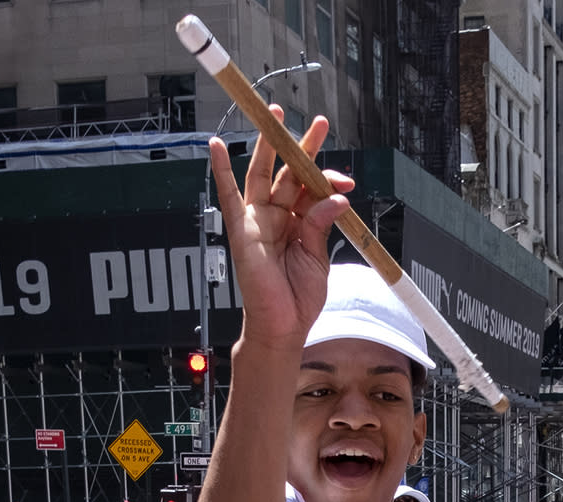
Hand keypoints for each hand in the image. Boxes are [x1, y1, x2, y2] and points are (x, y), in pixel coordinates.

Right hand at [206, 113, 348, 352]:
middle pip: (289, 173)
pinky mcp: (241, 230)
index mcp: (299, 222)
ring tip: (276, 115)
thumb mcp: (318, 256)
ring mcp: (257, 220)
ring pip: (262, 174)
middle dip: (302, 147)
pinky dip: (219, 170)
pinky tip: (216, 146)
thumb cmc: (299, 297)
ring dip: (268, 144)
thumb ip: (321, 224)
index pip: (312, 189)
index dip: (328, 179)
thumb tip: (335, 196)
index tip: (346, 180)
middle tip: (318, 124)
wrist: (282, 326)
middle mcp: (277, 216)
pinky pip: (227, 196)